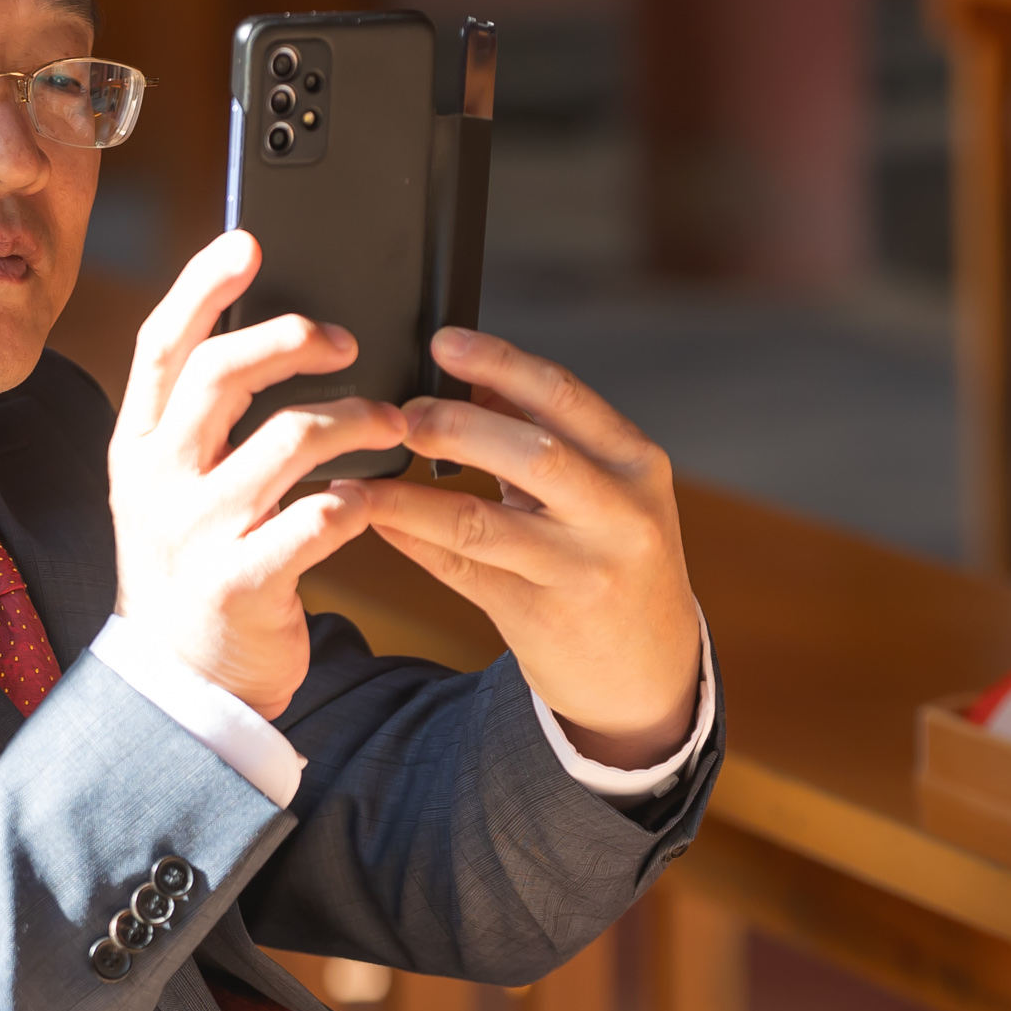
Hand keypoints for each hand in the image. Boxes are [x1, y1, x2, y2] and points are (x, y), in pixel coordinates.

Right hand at [111, 233, 408, 717]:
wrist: (181, 685)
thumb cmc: (195, 565)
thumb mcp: (173, 486)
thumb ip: (202, 419)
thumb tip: (267, 329)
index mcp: (138, 446)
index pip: (163, 344)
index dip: (203, 285)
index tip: (249, 242)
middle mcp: (157, 481)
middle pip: (221, 374)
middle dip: (292, 339)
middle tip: (347, 339)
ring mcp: (194, 533)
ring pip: (288, 440)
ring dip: (356, 420)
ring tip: (391, 424)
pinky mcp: (239, 582)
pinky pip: (318, 518)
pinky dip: (360, 499)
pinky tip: (377, 498)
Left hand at [337, 330, 700, 767]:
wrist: (648, 669)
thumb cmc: (614, 559)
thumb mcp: (604, 488)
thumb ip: (545, 433)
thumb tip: (472, 376)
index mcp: (635, 462)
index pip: (564, 396)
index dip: (499, 363)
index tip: (443, 342)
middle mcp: (619, 514)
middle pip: (531, 453)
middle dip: (455, 426)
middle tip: (397, 415)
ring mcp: (582, 570)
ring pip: (482, 522)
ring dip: (410, 496)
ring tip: (362, 475)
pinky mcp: (541, 618)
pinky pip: (461, 570)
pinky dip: (412, 540)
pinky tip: (376, 519)